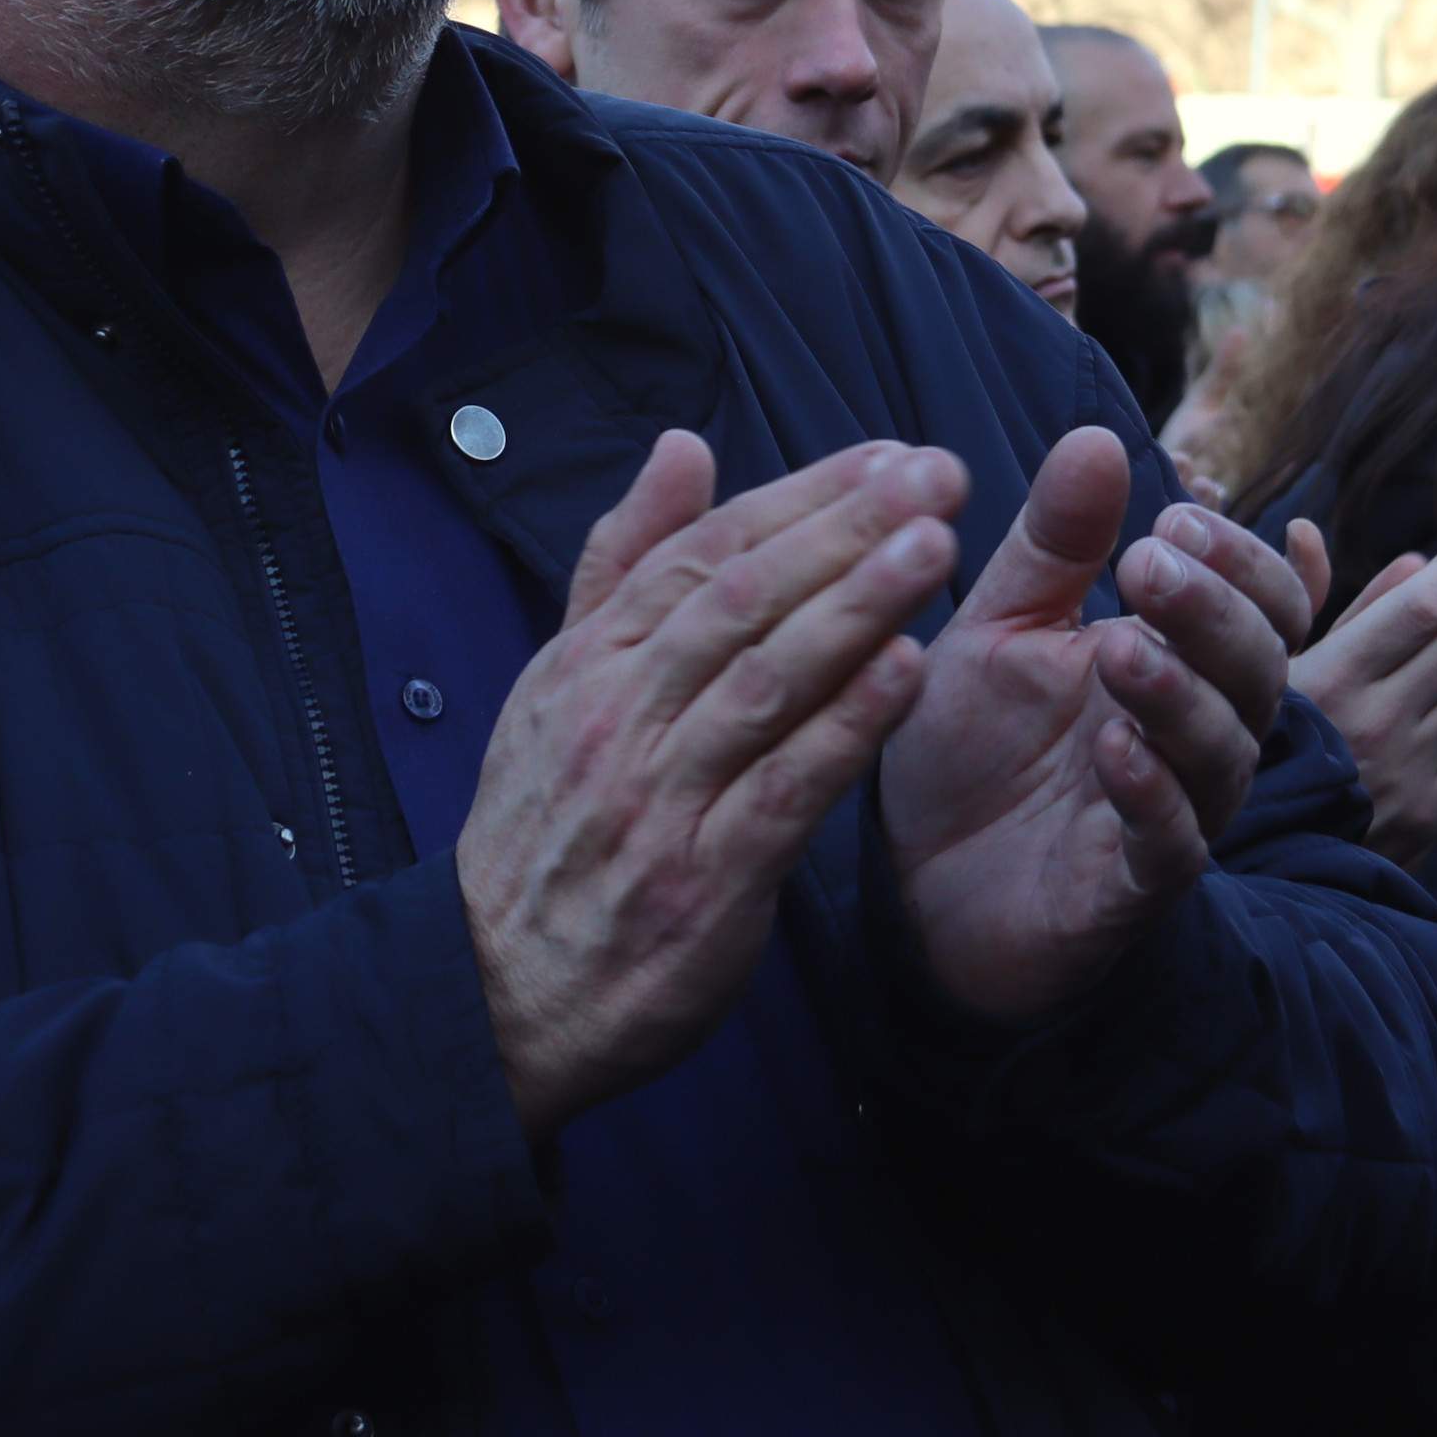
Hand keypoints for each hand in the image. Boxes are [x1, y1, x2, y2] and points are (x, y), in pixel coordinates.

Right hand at [457, 434, 967, 1138]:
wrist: (499, 990)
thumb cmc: (548, 827)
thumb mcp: (561, 682)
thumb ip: (626, 563)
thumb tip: (683, 446)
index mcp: (589, 661)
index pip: (705, 554)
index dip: (802, 496)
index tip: (890, 455)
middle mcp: (620, 714)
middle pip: (743, 600)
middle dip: (847, 528)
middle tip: (937, 475)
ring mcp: (660, 796)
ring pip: (767, 680)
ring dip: (856, 605)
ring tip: (936, 547)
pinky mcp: (704, 878)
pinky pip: (784, 787)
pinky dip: (845, 725)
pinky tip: (907, 672)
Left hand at [881, 430, 1311, 1026]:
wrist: (914, 879)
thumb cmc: (971, 746)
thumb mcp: (999, 626)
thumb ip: (1053, 546)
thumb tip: (1099, 437)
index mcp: (1179, 660)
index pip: (1260, 602)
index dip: (1236, 561)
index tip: (1170, 518)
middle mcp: (1195, 734)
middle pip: (1260, 668)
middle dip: (1213, 612)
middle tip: (1148, 567)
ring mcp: (1172, 812)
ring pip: (1224, 752)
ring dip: (1180, 694)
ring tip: (1122, 648)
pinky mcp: (1132, 887)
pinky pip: (1170, 843)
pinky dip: (1150, 794)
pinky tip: (1113, 751)